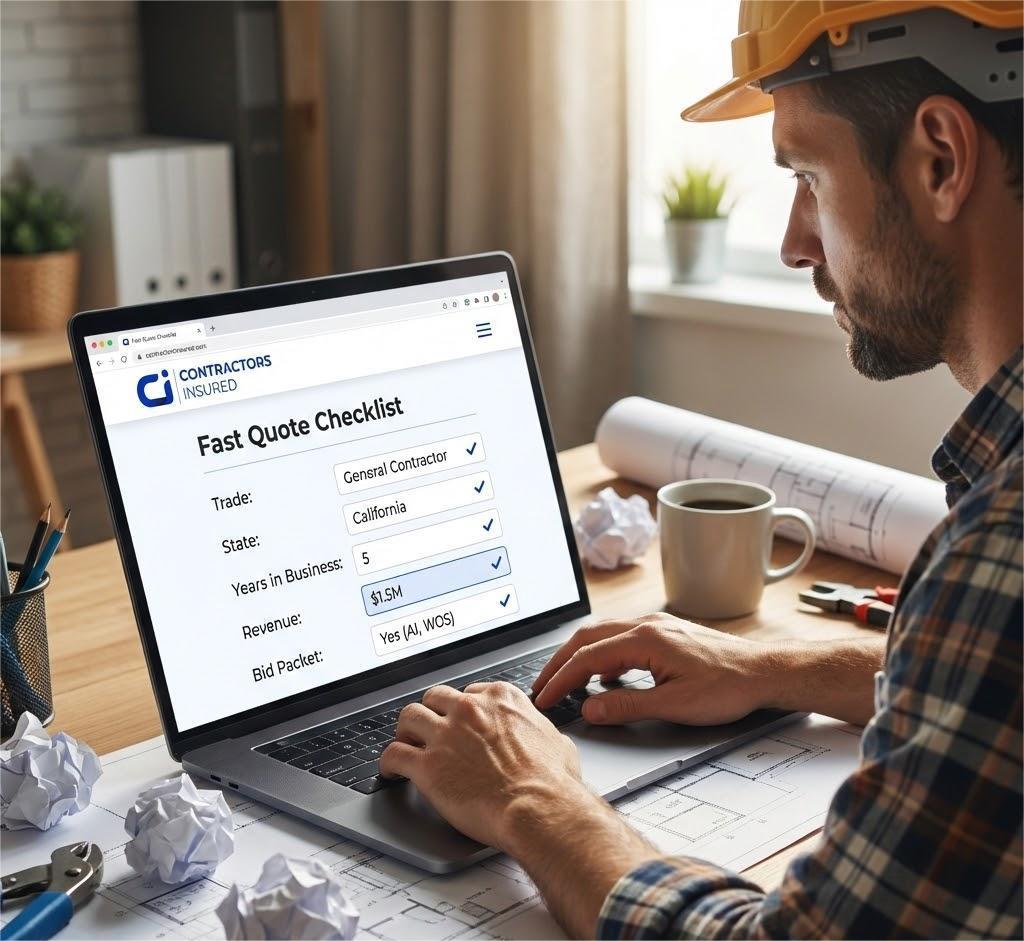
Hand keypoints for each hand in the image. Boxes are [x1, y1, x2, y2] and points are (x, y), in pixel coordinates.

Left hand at [379, 681, 594, 852]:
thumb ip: (542, 733)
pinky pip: (394, 754)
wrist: (538, 808)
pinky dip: (388, 762)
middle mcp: (470, 710)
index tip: (460, 721)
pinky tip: (391, 771)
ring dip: (406, 731)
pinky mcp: (427, 766)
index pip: (470, 693)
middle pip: (436, 698)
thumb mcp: (558, 743)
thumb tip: (548, 740)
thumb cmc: (552, 782)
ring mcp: (445, 735)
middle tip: (430, 729)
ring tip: (406, 744)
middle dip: (432, 713)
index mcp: (501, 699)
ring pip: (409, 717)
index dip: (462, 710)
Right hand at [532, 613, 771, 725]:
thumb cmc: (728, 687)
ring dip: (580, 657)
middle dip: (560, 663)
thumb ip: (627, 705)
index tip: (545, 698)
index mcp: (644, 639)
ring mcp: (655, 626)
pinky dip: (602, 655)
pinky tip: (606, 677)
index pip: (587, 658)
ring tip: (566, 682)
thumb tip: (591, 708)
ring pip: (602, 635)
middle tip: (543, 687)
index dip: (560, 680)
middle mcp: (646, 625)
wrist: (764, 672)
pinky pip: (621, 638)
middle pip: (587, 638)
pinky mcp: (665, 634)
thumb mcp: (674, 705)